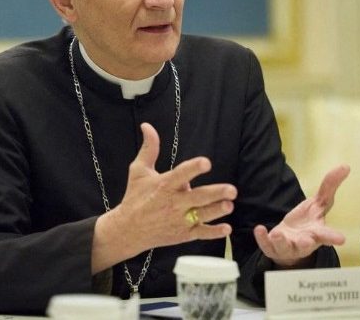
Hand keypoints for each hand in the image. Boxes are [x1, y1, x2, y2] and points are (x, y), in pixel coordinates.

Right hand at [92, 123, 236, 271]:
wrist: (128, 230)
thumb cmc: (135, 197)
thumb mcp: (138, 171)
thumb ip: (149, 148)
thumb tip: (147, 126)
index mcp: (164, 185)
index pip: (181, 174)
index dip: (193, 168)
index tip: (206, 163)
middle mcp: (173, 203)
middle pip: (198, 197)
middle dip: (215, 193)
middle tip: (231, 190)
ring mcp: (179, 220)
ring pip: (202, 215)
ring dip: (217, 210)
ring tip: (229, 205)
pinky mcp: (183, 234)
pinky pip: (201, 233)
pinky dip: (214, 232)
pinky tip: (227, 228)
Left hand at [252, 165, 348, 267]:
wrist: (289, 243)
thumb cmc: (307, 222)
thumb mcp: (318, 204)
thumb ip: (329, 187)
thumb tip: (345, 166)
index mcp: (317, 232)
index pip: (326, 235)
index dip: (333, 237)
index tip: (341, 239)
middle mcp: (304, 242)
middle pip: (306, 244)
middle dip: (306, 243)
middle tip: (306, 242)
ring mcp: (287, 246)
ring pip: (284, 246)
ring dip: (281, 241)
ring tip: (277, 234)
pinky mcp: (272, 248)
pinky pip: (266, 245)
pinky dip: (262, 238)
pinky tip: (259, 229)